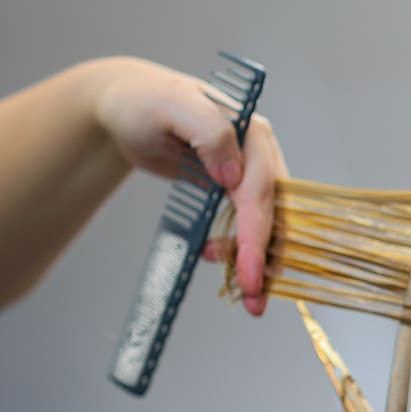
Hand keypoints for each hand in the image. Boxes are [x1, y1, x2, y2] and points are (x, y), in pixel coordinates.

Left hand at [88, 56, 285, 315]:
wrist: (123, 106)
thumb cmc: (143, 102)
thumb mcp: (172, 106)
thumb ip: (211, 132)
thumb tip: (233, 176)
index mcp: (252, 134)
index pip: (261, 193)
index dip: (257, 236)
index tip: (250, 274)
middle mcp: (259, 155)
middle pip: (275, 215)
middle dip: (267, 260)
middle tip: (254, 298)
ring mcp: (249, 173)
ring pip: (268, 225)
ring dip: (259, 261)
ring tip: (241, 290)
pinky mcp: (235, 190)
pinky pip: (249, 225)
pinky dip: (242, 249)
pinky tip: (217, 257)